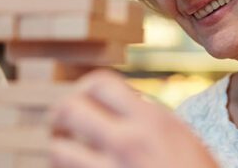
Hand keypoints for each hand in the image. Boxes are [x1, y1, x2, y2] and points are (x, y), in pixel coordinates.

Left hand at [49, 69, 218, 167]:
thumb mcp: (180, 136)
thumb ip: (146, 117)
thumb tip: (111, 104)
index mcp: (153, 120)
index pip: (99, 83)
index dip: (83, 88)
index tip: (84, 101)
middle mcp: (130, 142)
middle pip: (69, 110)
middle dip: (59, 117)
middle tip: (62, 128)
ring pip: (58, 150)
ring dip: (58, 150)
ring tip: (66, 154)